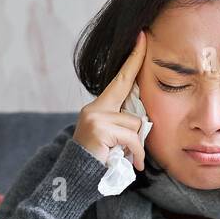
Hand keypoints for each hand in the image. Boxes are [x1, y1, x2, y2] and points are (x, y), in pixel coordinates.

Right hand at [74, 29, 146, 169]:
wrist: (76, 181)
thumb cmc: (98, 164)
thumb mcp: (112, 141)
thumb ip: (123, 126)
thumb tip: (143, 123)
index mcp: (97, 108)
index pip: (119, 79)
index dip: (133, 59)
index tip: (141, 37)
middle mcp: (94, 108)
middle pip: (131, 105)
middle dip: (138, 124)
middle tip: (135, 131)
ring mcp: (95, 117)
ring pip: (135, 124)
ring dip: (137, 146)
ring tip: (128, 159)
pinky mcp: (99, 128)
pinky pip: (132, 138)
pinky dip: (137, 153)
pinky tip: (135, 164)